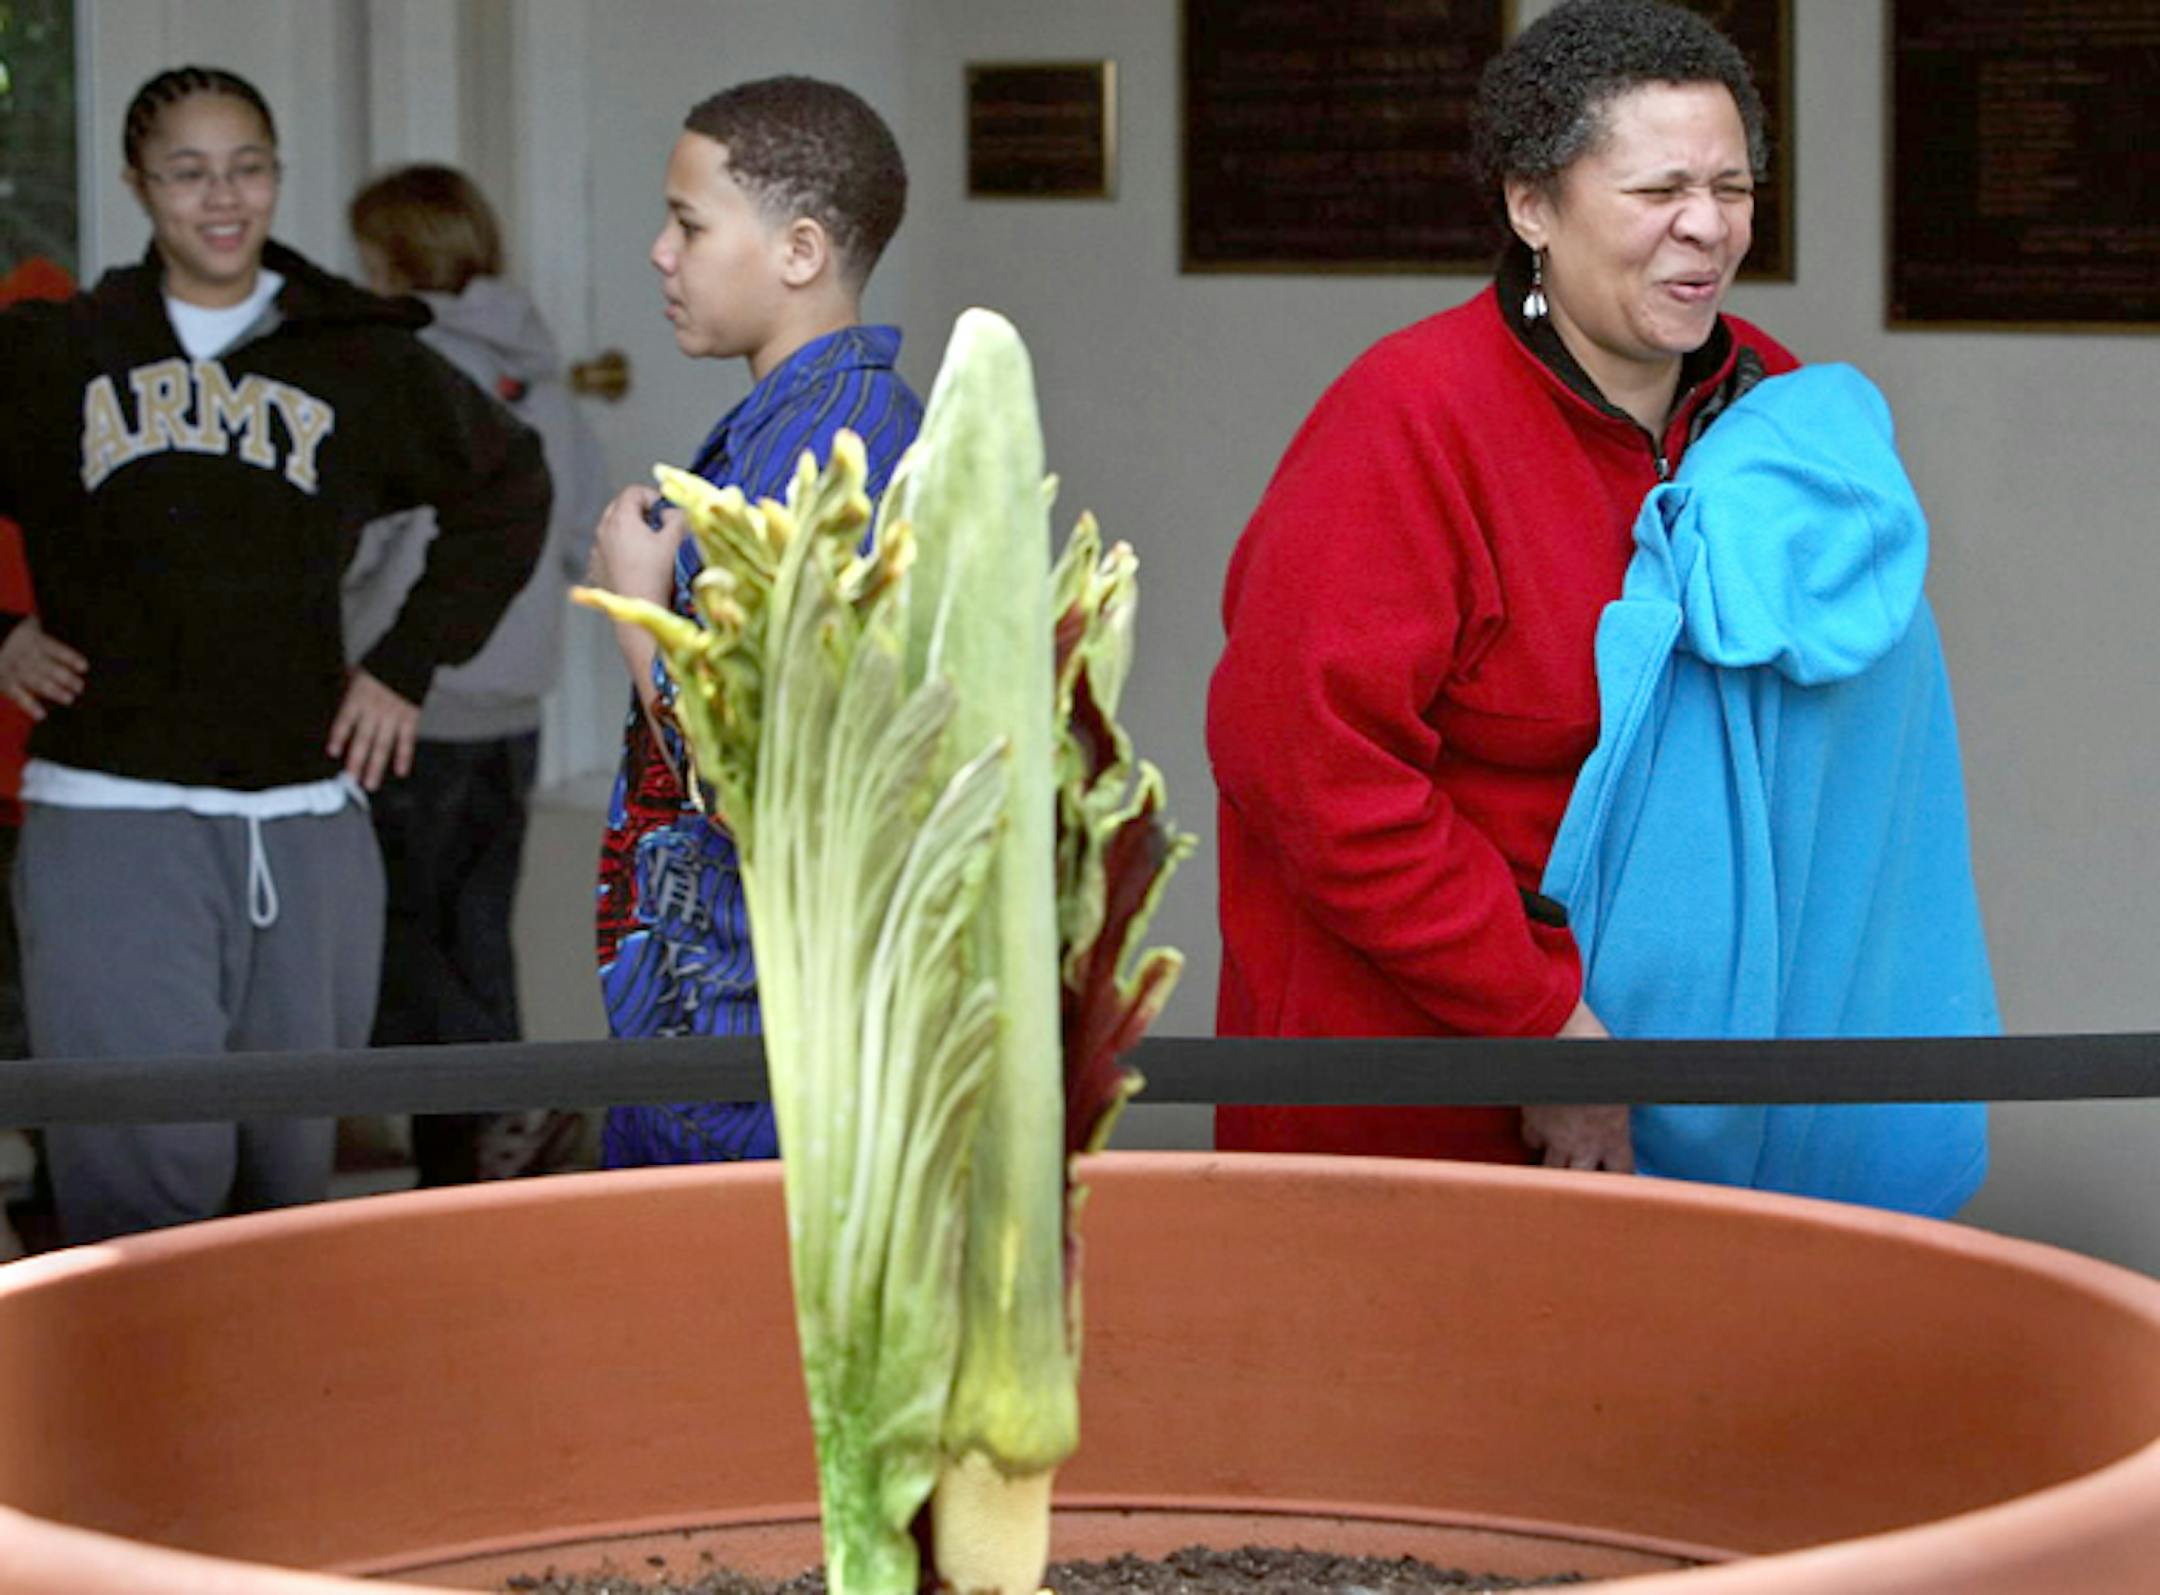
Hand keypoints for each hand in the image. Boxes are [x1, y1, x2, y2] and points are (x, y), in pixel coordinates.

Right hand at [0, 618, 87, 719]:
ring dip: (54, 691)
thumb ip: (54, 636)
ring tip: (69, 699)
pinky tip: (41, 715)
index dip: (69, 658)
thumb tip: (83, 630)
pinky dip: (29, 706)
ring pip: (35, 682)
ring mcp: (16, 670)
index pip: (56, 649)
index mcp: (36, 641)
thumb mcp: (35, 628)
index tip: (84, 667)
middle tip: (79, 687)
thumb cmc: (23, 637)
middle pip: (48, 667)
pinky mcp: (5, 682)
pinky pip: (17, 695)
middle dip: (65, 678)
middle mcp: (26, 656)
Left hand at [328, 669, 419, 790]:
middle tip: (351, 780)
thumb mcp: (357, 672)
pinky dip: (404, 756)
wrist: (411, 651)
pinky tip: (400, 771)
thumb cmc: (382, 663)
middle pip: (364, 739)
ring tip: (370, 783)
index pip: (346, 720)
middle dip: (356, 761)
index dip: (339, 736)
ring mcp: (394, 714)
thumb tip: (332, 701)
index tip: (333, 752)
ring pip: (384, 744)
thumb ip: (345, 689)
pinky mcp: (411, 716)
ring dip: (377, 766)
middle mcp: (375, 708)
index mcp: (359, 696)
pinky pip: (407, 740)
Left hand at [586, 484, 688, 716]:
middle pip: (620, 508)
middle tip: (662, 529)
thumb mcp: (678, 540)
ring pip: (613, 531)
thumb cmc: (661, 575)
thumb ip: (679, 516)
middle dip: (642, 514)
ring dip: (632, 534)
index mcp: (621, 519)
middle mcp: (603, 532)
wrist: (641, 615)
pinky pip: (609, 553)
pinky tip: (639, 569)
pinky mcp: (597, 572)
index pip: (634, 492)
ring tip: (652, 551)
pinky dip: (622, 553)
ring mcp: (597, 553)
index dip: (654, 497)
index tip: (669, 514)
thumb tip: (673, 512)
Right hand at [1521, 1002, 1629, 1171]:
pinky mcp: (1533, 1121)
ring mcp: (1555, 1135)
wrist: (1561, 1038)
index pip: (1622, 1174)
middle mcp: (1584, 1143)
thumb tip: (1627, 1106)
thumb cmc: (1600, 1055)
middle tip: (1585, 1180)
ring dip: (1557, 1168)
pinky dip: (1536, 1140)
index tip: (1619, 1180)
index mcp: (1613, 1135)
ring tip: (1560, 1165)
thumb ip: (1621, 1107)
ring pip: (1552, 1170)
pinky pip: (1532, 1141)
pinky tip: (1541, 1133)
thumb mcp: (1624, 1084)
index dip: (1622, 1180)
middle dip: (1584, 1184)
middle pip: (1582, 1183)